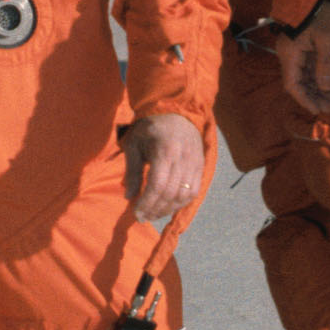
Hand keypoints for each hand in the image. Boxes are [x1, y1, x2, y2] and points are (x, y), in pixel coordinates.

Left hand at [126, 113, 208, 227]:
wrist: (176, 112)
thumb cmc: (150, 128)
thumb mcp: (134, 145)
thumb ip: (132, 171)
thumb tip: (128, 197)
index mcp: (165, 151)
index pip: (157, 186)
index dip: (147, 203)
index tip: (136, 213)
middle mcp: (183, 159)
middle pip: (171, 194)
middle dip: (155, 210)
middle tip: (142, 217)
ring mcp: (195, 163)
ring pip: (184, 195)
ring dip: (168, 209)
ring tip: (154, 214)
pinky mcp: (201, 166)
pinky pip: (194, 191)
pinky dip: (181, 203)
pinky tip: (168, 206)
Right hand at [278, 7, 329, 115]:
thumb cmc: (321, 13)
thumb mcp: (327, 39)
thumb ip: (326, 65)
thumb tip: (326, 89)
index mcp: (290, 54)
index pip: (293, 85)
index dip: (305, 99)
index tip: (318, 110)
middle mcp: (290, 55)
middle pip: (298, 83)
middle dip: (314, 96)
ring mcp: (296, 51)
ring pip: (304, 77)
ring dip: (317, 89)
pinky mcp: (304, 47)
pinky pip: (309, 68)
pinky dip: (319, 78)